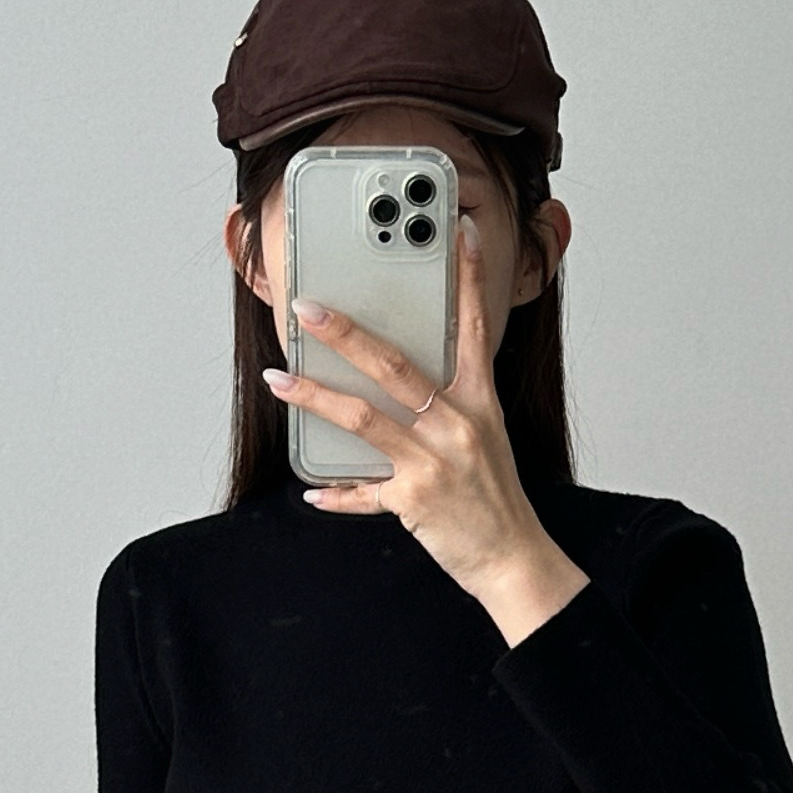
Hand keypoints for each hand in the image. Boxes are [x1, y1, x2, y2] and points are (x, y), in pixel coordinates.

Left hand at [264, 217, 588, 647]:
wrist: (513, 557)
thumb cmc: (494, 496)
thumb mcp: (485, 436)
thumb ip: (447, 404)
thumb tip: (396, 382)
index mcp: (480, 402)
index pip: (473, 329)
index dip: (466, 280)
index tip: (458, 235)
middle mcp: (458, 425)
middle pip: (393, 366)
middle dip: (345, 333)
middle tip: (308, 309)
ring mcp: (434, 463)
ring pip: (363, 419)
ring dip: (314, 397)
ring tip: (280, 379)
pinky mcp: (414, 501)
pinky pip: (363, 492)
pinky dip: (336, 492)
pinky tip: (311, 488)